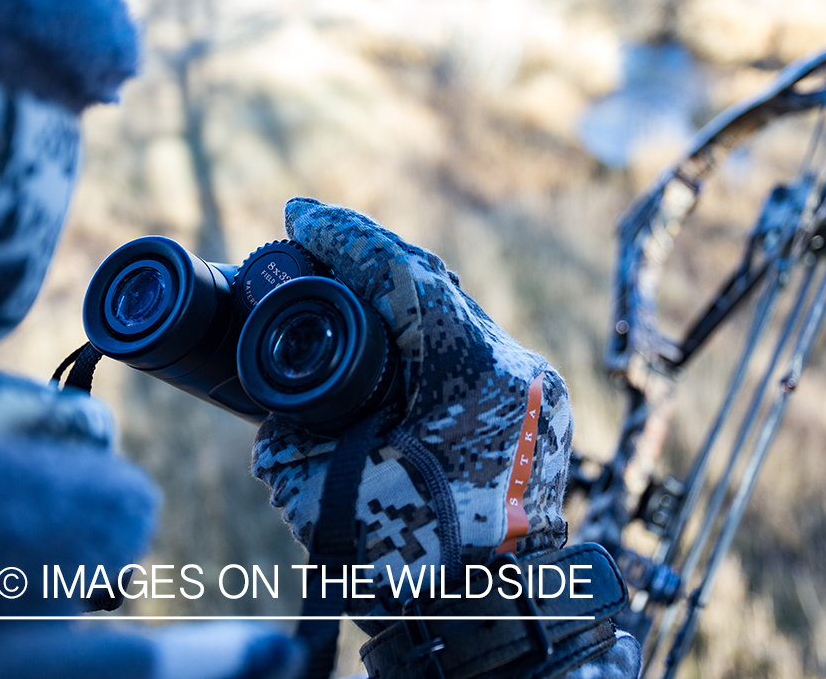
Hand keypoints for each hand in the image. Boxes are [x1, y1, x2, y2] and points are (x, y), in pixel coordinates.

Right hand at [252, 198, 572, 608]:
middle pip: (437, 287)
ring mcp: (536, 385)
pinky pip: (479, 352)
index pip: (406, 278)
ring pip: (461, 317)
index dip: (348, 239)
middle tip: (314, 247)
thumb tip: (283, 388)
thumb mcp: (319, 490)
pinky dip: (433, 340)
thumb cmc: (404, 562)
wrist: (481, 609)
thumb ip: (294, 424)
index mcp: (471, 380)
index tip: (301, 217)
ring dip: (402, 304)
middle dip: (369, 264)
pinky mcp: (542, 402)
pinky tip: (398, 342)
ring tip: (348, 290)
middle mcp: (514, 370)